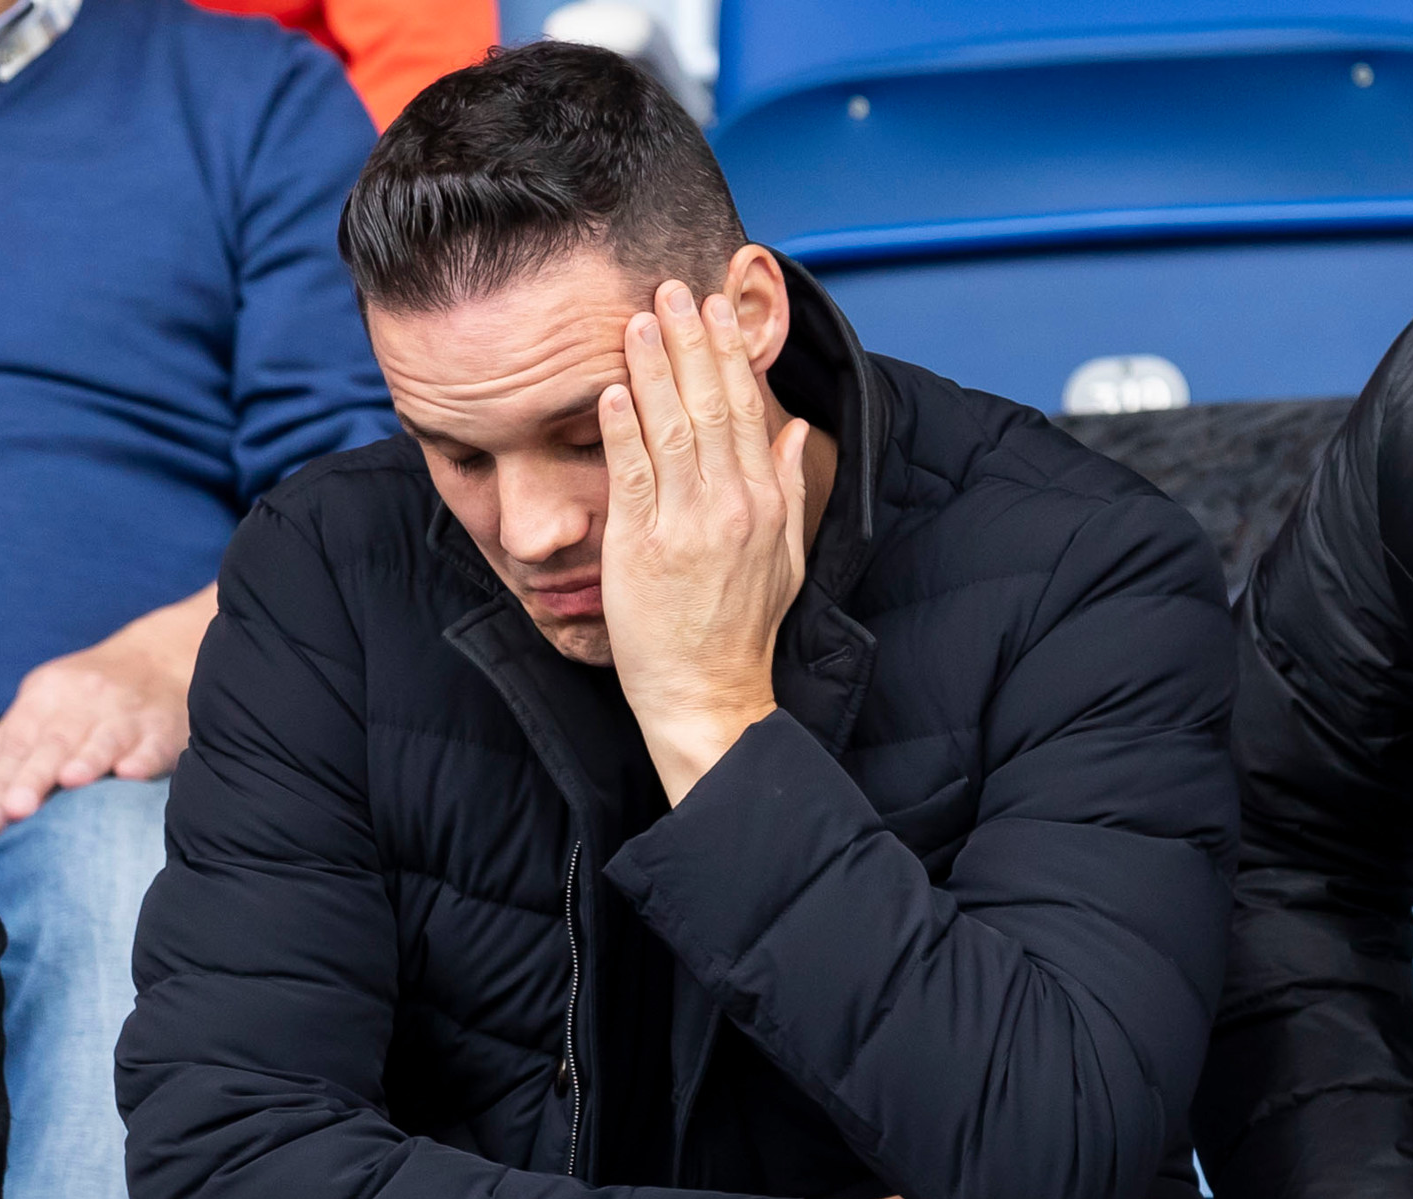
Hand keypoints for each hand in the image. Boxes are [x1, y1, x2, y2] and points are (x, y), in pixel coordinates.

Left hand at [0, 587, 213, 835]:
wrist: (159, 659)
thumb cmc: (87, 697)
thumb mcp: (42, 707)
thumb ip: (6, 749)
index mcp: (46, 695)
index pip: (16, 743)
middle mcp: (85, 699)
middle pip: (54, 742)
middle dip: (32, 777)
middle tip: (14, 810)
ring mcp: (126, 712)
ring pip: (103, 739)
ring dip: (86, 760)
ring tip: (69, 781)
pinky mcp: (163, 727)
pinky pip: (152, 744)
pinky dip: (141, 758)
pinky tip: (129, 773)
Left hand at [598, 280, 810, 804]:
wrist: (709, 694)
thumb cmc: (741, 629)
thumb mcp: (786, 555)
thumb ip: (793, 486)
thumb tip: (800, 427)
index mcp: (765, 502)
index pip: (745, 410)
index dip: (726, 354)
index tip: (711, 309)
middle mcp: (730, 506)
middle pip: (710, 406)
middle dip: (689, 342)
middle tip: (671, 289)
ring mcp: (686, 526)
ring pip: (670, 429)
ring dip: (652, 369)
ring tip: (638, 319)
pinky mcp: (642, 549)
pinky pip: (632, 476)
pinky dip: (622, 429)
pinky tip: (612, 390)